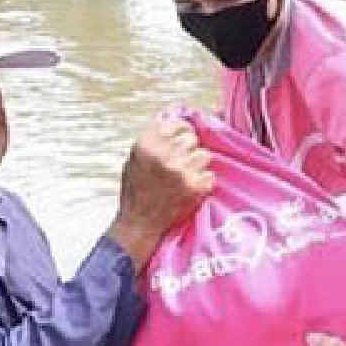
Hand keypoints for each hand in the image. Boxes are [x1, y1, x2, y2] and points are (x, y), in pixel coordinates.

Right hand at [108, 114, 213, 267]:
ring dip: (198, 166)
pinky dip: (203, 183)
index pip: (176, 124)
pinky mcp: (195, 186)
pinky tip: (190, 190)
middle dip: (189, 150)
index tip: (183, 138)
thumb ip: (153, 140)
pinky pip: (210, 175)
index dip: (182, 131)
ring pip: (204, 155)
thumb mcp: (135, 158)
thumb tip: (173, 121)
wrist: (140, 223)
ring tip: (185, 178)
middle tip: (181, 164)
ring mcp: (181, 170)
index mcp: (147, 144)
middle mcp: (164, 154)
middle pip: (191, 139)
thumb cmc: (136, 191)